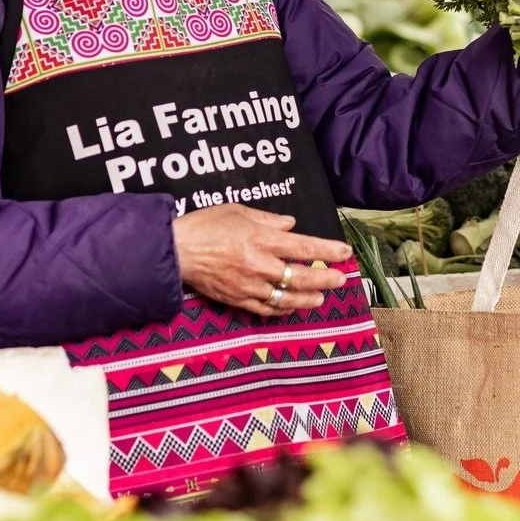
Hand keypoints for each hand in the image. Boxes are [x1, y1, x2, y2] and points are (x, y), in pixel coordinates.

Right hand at [172, 205, 350, 318]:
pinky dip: (282, 310)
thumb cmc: (204, 226)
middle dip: (325, 278)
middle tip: (340, 279)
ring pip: (286, 298)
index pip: (302, 246)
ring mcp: (248, 285)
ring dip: (307, 299)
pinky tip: (292, 308)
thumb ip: (267, 219)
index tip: (344, 252)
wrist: (175, 251)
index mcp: (260, 239)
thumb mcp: (237, 211)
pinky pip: (265, 309)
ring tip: (321, 298)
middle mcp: (258, 265)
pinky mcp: (237, 299)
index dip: (327, 250)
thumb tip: (290, 225)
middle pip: (300, 276)